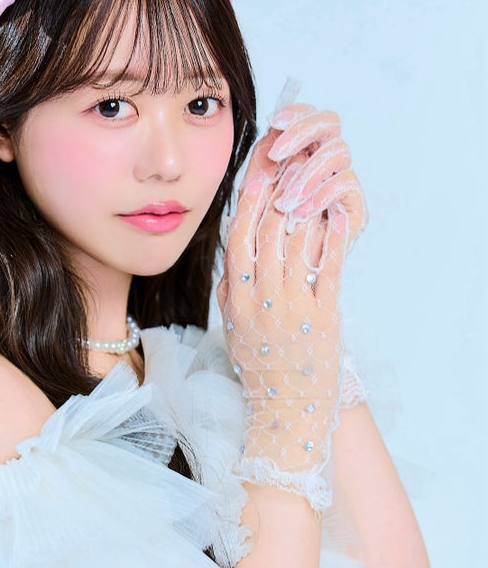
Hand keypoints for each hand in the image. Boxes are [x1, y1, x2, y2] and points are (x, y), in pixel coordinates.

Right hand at [217, 104, 366, 507]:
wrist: (285, 412)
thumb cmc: (259, 368)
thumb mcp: (234, 327)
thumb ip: (231, 289)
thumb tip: (233, 252)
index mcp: (236, 297)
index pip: (238, 236)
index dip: (247, 199)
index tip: (256, 169)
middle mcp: (261, 297)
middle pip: (268, 231)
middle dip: (278, 188)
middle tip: (288, 155)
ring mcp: (292, 306)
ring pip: (296, 243)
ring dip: (304, 204)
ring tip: (313, 172)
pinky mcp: (323, 317)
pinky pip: (327, 270)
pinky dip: (332, 238)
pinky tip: (336, 212)